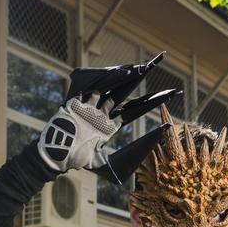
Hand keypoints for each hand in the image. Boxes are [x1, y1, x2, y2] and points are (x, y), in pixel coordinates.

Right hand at [37, 52, 181, 184]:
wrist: (56, 158)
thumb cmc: (79, 161)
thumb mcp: (108, 163)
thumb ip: (131, 157)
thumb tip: (154, 146)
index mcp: (109, 126)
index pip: (135, 109)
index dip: (152, 101)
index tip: (171, 93)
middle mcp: (102, 113)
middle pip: (125, 92)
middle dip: (140, 78)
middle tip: (157, 63)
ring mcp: (90, 106)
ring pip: (112, 86)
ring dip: (127, 76)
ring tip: (143, 68)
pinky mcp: (78, 101)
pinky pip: (94, 86)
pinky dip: (108, 79)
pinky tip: (123, 72)